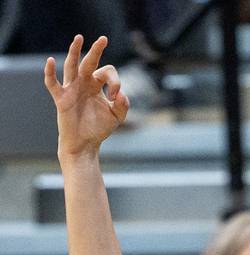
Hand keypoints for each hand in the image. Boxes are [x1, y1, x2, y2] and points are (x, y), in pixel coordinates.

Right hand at [44, 35, 128, 157]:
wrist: (85, 144)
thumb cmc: (98, 128)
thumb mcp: (116, 117)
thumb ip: (123, 105)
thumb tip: (121, 94)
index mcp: (96, 85)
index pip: (107, 72)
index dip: (114, 81)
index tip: (115, 96)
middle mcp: (83, 83)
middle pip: (89, 62)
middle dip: (96, 50)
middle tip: (104, 39)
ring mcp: (71, 89)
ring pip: (71, 66)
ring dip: (74, 52)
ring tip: (79, 38)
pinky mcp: (61, 98)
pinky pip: (52, 83)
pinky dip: (49, 72)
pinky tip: (50, 61)